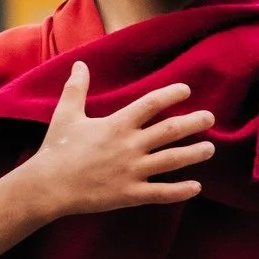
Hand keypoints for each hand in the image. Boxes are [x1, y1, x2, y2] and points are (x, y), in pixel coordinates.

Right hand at [11, 62, 213, 221]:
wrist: (48, 186)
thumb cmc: (56, 148)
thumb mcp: (66, 113)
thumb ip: (76, 88)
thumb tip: (79, 64)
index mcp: (117, 124)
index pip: (151, 103)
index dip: (171, 94)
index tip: (186, 90)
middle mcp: (130, 146)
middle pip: (170, 130)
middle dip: (193, 123)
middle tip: (210, 118)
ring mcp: (132, 171)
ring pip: (172, 160)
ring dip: (194, 154)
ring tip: (210, 149)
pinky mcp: (130, 194)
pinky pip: (162, 193)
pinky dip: (181, 190)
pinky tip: (196, 186)